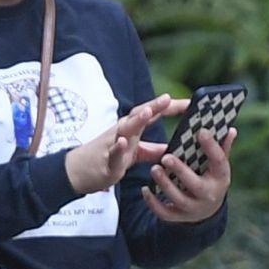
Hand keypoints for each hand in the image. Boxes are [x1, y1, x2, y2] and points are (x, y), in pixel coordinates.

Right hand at [64, 94, 184, 193]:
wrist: (77, 171)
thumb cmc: (108, 158)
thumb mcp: (135, 154)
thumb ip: (154, 150)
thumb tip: (176, 149)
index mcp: (131, 128)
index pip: (153, 114)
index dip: (171, 108)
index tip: (190, 103)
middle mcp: (122, 131)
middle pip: (139, 115)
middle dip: (153, 106)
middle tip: (168, 98)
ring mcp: (112, 143)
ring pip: (125, 129)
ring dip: (136, 120)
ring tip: (147, 112)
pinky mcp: (105, 160)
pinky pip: (112, 153)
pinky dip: (118, 148)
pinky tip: (123, 143)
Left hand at [142, 128, 233, 223]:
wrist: (208, 209)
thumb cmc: (212, 178)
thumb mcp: (219, 165)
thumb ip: (222, 148)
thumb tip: (231, 130)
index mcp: (221, 177)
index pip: (219, 161)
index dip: (211, 146)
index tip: (201, 131)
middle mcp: (209, 195)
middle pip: (195, 185)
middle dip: (180, 171)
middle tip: (166, 157)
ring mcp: (194, 208)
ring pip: (178, 199)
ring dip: (165, 184)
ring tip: (154, 169)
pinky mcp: (180, 217)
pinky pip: (165, 213)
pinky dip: (153, 203)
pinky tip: (145, 189)